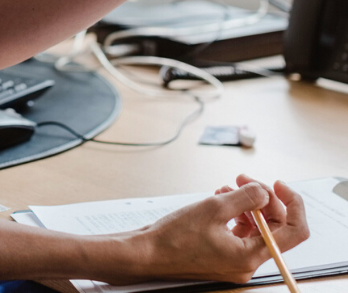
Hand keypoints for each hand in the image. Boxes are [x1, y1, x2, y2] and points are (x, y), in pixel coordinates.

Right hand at [120, 178, 308, 284]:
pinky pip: (241, 233)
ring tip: (228, 186)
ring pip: (257, 229)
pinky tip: (221, 199)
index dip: (292, 204)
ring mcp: (236, 261)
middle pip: (274, 227)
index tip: (278, 185)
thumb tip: (265, 192)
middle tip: (244, 179)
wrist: (149, 253)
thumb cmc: (176, 236)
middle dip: (263, 198)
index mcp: (250, 257)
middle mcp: (248, 263)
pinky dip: (236, 214)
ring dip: (248, 204)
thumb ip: (245, 198)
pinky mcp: (224, 256)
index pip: (294, 232)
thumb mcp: (213, 208)